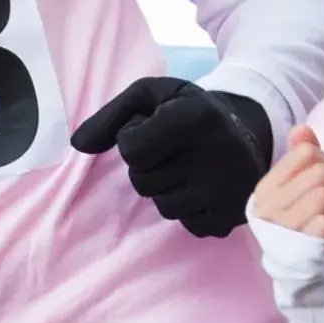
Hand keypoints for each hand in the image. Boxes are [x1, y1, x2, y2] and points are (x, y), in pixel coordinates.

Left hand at [73, 76, 273, 238]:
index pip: (132, 150)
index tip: (152, 128)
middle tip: (174, 150)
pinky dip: (190, 210)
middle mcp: (216, 153)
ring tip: (190, 168)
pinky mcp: (233, 216)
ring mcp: (227, 190)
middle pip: (143, 181)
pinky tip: (204, 188)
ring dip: (167, 190)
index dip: (132, 140)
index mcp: (194, 117)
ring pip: (164, 207)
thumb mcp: (150, 97)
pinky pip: (188, 225)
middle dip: (149, 167)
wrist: (246, 131)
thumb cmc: (186, 112)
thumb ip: (109, 117)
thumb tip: (77, 146)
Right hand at [251, 126, 323, 242]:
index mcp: (266, 188)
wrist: (305, 275)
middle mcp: (269, 206)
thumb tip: (303, 129)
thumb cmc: (305, 227)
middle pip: (321, 173)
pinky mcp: (301, 247)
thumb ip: (300, 159)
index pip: (306, 153)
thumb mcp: (300, 191)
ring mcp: (283, 227)